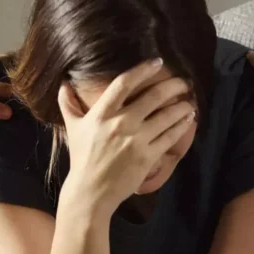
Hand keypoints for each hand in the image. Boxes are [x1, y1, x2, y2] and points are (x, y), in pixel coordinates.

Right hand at [58, 60, 195, 216]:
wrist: (91, 191)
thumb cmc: (82, 158)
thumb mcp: (73, 128)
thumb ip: (68, 104)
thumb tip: (63, 84)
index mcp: (101, 114)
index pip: (124, 83)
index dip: (143, 70)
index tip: (157, 62)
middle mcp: (121, 123)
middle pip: (153, 96)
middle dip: (173, 86)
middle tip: (184, 82)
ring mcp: (136, 140)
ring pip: (166, 116)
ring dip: (182, 106)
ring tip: (190, 101)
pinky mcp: (148, 156)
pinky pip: (170, 136)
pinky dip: (182, 125)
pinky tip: (188, 119)